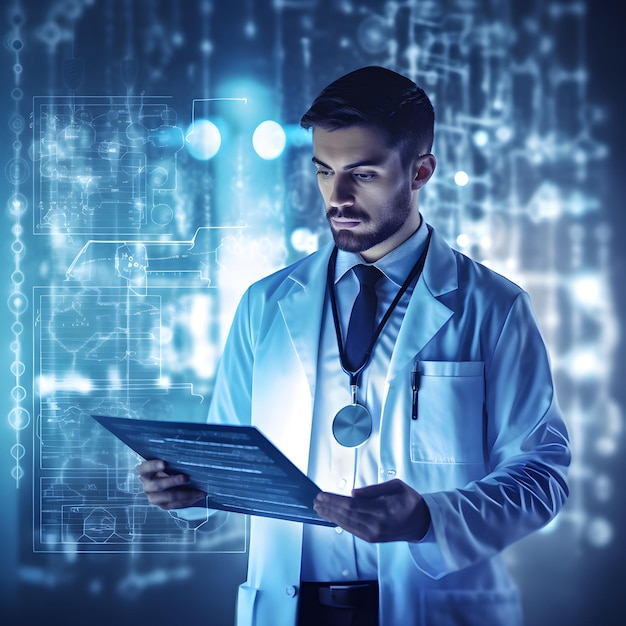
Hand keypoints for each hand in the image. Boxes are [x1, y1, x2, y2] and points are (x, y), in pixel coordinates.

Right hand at [137, 459, 206, 509]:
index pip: (145, 468)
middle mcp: (147, 486)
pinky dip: (188, 500)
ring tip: (198, 491)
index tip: (164, 463)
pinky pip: (175, 505)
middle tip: (186, 478)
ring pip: (168, 497)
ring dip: (184, 494)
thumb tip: (186, 454)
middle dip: (173, 482)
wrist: (164, 479)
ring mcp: (154, 498)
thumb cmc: (167, 467)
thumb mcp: (166, 461)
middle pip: (158, 485)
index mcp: (145, 472)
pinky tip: (199, 495)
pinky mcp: (163, 505)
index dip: (154, 466)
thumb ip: (171, 459)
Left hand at [313, 479, 430, 542]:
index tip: (321, 494)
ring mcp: (374, 534)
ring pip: (347, 524)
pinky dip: (340, 523)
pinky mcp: (373, 539)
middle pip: (347, 515)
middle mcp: (376, 524)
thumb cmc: (409, 500)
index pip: (352, 505)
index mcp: (383, 509)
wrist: (421, 523)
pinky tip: (332, 517)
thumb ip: (374, 489)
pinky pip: (353, 530)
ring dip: (331, 516)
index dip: (335, 500)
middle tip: (315, 500)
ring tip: (319, 509)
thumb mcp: (396, 486)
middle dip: (329, 508)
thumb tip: (352, 493)